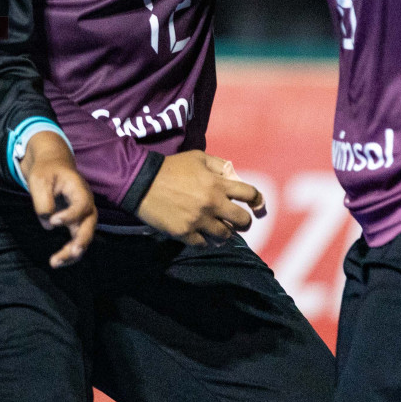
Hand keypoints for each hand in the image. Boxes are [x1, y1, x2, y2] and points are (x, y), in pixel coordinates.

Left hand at [21, 131, 97, 267]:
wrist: (52, 165)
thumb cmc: (46, 171)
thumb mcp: (40, 180)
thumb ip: (44, 202)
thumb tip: (48, 225)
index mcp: (79, 189)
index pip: (82, 205)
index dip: (70, 215)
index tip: (53, 221)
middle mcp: (86, 204)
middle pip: (89, 225)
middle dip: (81, 241)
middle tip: (71, 252)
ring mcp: (82, 215)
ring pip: (84, 237)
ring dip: (72, 252)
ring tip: (55, 262)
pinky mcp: (75, 224)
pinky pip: (76, 240)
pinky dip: (69, 252)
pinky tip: (56, 261)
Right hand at [134, 150, 264, 246]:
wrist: (142, 182)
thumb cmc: (171, 167)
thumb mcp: (197, 157)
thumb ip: (219, 165)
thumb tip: (234, 176)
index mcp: (217, 184)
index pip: (250, 194)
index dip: (258, 200)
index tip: (258, 206)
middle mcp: (212, 204)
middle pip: (242, 220)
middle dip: (243, 221)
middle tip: (238, 221)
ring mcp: (199, 221)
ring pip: (225, 235)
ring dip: (224, 232)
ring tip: (219, 229)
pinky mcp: (185, 233)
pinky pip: (204, 244)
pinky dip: (205, 240)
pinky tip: (200, 234)